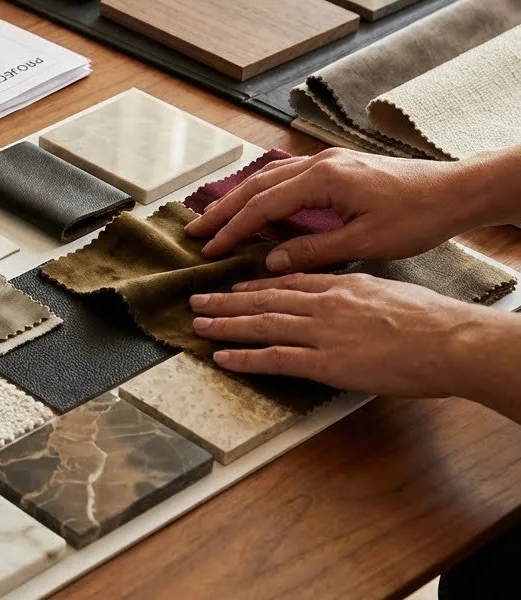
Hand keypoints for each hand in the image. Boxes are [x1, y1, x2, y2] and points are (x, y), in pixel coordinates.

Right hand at [185, 148, 469, 272]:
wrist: (457, 191)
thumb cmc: (418, 216)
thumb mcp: (366, 241)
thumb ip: (314, 250)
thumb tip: (273, 263)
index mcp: (324, 179)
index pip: (263, 205)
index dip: (232, 229)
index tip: (209, 249)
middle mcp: (320, 164)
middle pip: (256, 186)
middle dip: (223, 210)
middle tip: (194, 232)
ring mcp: (328, 162)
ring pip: (269, 178)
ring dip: (239, 200)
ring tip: (214, 221)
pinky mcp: (338, 168)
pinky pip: (288, 178)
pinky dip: (264, 194)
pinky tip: (256, 210)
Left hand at [190, 273, 507, 397]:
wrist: (448, 339)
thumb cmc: (430, 319)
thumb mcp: (386, 290)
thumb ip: (357, 292)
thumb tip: (346, 296)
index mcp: (339, 285)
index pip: (286, 282)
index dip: (253, 286)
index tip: (232, 287)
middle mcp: (323, 304)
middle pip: (263, 300)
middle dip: (226, 301)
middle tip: (197, 301)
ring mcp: (321, 332)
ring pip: (261, 325)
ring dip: (225, 326)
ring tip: (198, 326)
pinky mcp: (325, 362)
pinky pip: (275, 359)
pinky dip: (244, 357)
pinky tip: (222, 358)